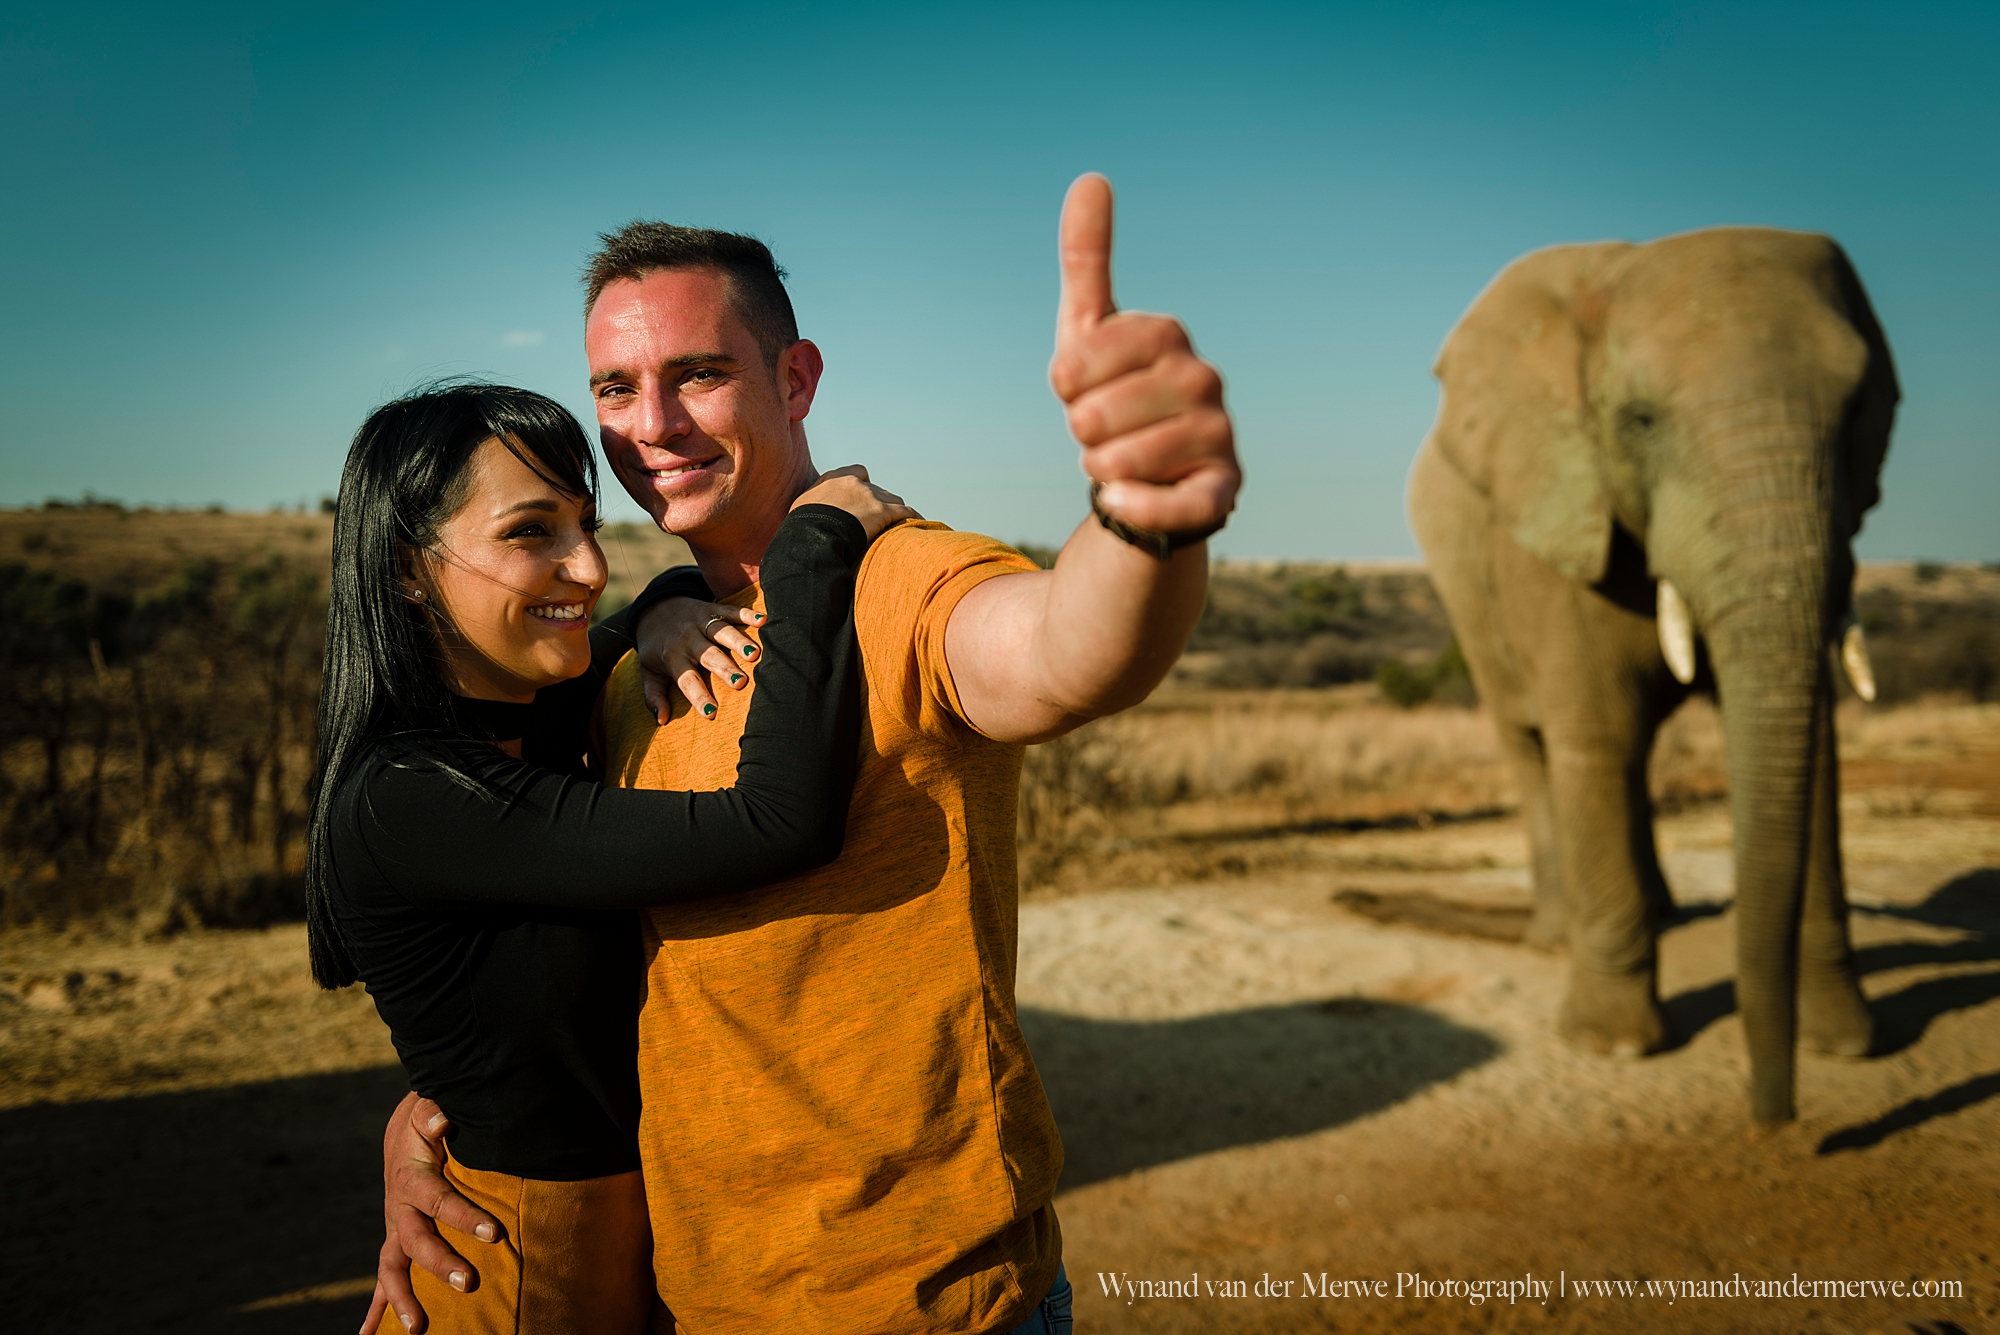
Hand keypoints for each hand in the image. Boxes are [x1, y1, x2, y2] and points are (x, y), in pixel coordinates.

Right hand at [360, 1093, 502, 1334]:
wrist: (404, 1132)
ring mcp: (395, 1229)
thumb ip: (433, 1112)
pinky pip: (383, 1278)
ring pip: (392, 1268)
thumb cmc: (425, 1121)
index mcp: (411, 1179)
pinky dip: (376, 1307)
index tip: (494, 1232)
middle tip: (468, 1283)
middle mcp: (399, 1209)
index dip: (465, 1217)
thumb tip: (442, 1123)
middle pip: (415, 1242)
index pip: (439, 1201)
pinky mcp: (395, 1240)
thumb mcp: (426, 1110)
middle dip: (440, 1264)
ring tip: (416, 1329)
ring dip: (401, 1299)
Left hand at [635, 598, 765, 723]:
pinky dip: (746, 614)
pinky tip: (762, 621)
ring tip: (755, 654)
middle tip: (740, 682)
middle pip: (709, 656)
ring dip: (738, 641)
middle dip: (725, 668)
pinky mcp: (711, 608)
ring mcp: (700, 622)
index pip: (686, 680)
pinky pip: (730, 611)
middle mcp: (688, 640)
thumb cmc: (656, 648)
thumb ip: (653, 696)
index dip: (698, 696)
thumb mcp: (648, 672)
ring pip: (721, 632)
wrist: (653, 608)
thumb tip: (661, 720)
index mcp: (672, 658)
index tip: (712, 713)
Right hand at [793, 463, 920, 541]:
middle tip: (879, 521)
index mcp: (834, 479)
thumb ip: (812, 505)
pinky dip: (913, 517)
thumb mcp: (801, 509)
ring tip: (899, 525)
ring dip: (895, 512)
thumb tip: (806, 518)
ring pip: (892, 500)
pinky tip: (920, 524)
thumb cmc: (802, 528)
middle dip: (879, 503)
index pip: (858, 472)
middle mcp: (854, 483)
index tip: (863, 497)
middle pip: (877, 489)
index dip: (863, 485)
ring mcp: (869, 496)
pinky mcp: (882, 511)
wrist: (811, 536)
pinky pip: (905, 512)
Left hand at [1048, 173, 1238, 535]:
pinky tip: (1124, 499)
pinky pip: (1170, 508)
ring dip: (1102, 470)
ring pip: (1121, 461)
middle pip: (1093, 417)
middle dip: (1082, 434)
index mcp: (1166, 335)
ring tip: (1121, 461)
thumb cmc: (1113, 396)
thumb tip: (1091, 177)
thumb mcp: (1089, 329)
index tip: (1081, 388)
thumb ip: (1088, 259)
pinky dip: (1134, 507)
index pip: (1075, 365)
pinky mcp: (1223, 492)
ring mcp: (1218, 436)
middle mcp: (1203, 379)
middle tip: (1104, 431)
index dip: (1065, 386)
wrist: (1147, 475)